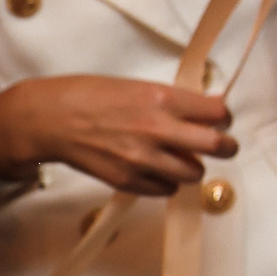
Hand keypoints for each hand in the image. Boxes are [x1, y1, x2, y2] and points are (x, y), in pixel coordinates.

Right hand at [0, 75, 236, 196]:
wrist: (50, 119)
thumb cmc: (91, 95)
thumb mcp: (140, 86)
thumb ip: (175, 100)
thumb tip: (209, 109)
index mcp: (163, 99)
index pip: (218, 113)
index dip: (224, 117)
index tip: (221, 120)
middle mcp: (158, 130)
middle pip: (218, 146)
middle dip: (226, 146)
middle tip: (224, 145)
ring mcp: (143, 159)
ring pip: (195, 173)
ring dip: (193, 166)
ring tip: (182, 157)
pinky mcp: (127, 181)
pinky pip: (166, 189)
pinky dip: (167, 181)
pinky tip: (157, 169)